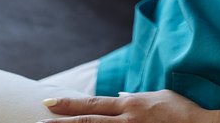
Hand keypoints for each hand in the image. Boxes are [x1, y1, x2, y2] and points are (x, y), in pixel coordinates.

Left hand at [39, 90, 216, 122]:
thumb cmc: (181, 111)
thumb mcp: (156, 98)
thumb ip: (134, 99)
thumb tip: (118, 98)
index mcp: (130, 106)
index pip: (92, 105)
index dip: (68, 104)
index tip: (48, 103)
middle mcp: (127, 121)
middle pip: (87, 122)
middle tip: (38, 122)